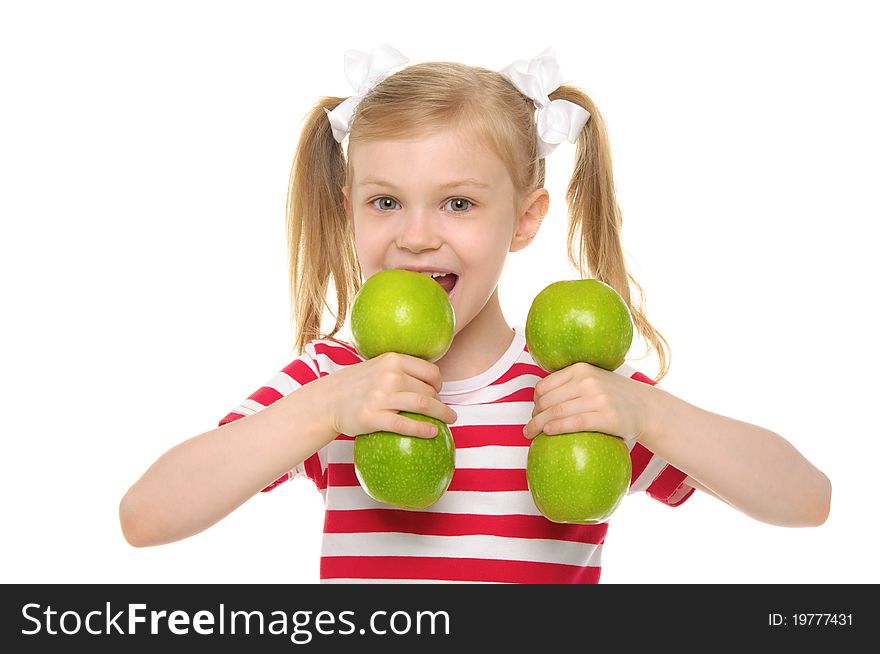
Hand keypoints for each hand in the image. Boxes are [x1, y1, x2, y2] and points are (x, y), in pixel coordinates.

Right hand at [324, 352, 457, 438]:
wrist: (328, 401)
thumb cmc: (357, 385)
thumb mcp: (377, 366)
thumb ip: (400, 368)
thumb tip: (431, 377)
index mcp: (392, 360)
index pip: (430, 371)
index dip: (439, 383)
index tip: (438, 391)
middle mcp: (389, 376)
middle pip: (428, 390)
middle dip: (439, 402)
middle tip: (443, 411)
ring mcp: (381, 397)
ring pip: (423, 406)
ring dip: (442, 414)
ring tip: (449, 420)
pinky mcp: (373, 418)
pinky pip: (405, 425)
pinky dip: (423, 429)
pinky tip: (433, 433)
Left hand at [523, 362, 651, 440]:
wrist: (645, 407)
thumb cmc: (612, 396)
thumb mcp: (593, 379)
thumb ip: (570, 382)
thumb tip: (538, 396)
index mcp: (581, 369)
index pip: (545, 385)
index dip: (534, 401)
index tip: (534, 412)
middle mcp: (588, 381)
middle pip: (548, 400)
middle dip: (534, 415)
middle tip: (530, 427)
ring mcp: (599, 398)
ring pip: (557, 412)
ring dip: (538, 425)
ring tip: (530, 434)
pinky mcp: (607, 417)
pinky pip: (575, 423)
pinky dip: (557, 428)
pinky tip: (547, 433)